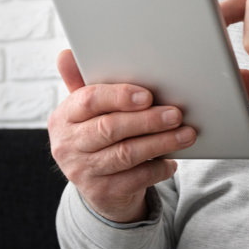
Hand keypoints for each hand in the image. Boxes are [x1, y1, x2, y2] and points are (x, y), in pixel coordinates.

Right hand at [47, 49, 194, 222]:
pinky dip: (158, 168)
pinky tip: (172, 161)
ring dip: (161, 142)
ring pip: (126, 154)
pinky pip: (136, 179)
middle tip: (176, 113)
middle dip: (147, 120)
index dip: (119, 96)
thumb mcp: (86, 112)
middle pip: (110, 128)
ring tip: (186, 134)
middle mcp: (67, 145)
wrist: (97, 187)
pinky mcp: (101, 193)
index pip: (88, 101)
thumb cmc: (96, 137)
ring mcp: (82, 172)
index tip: (147, 95)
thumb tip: (66, 54)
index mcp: (63, 118)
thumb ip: (81, 83)